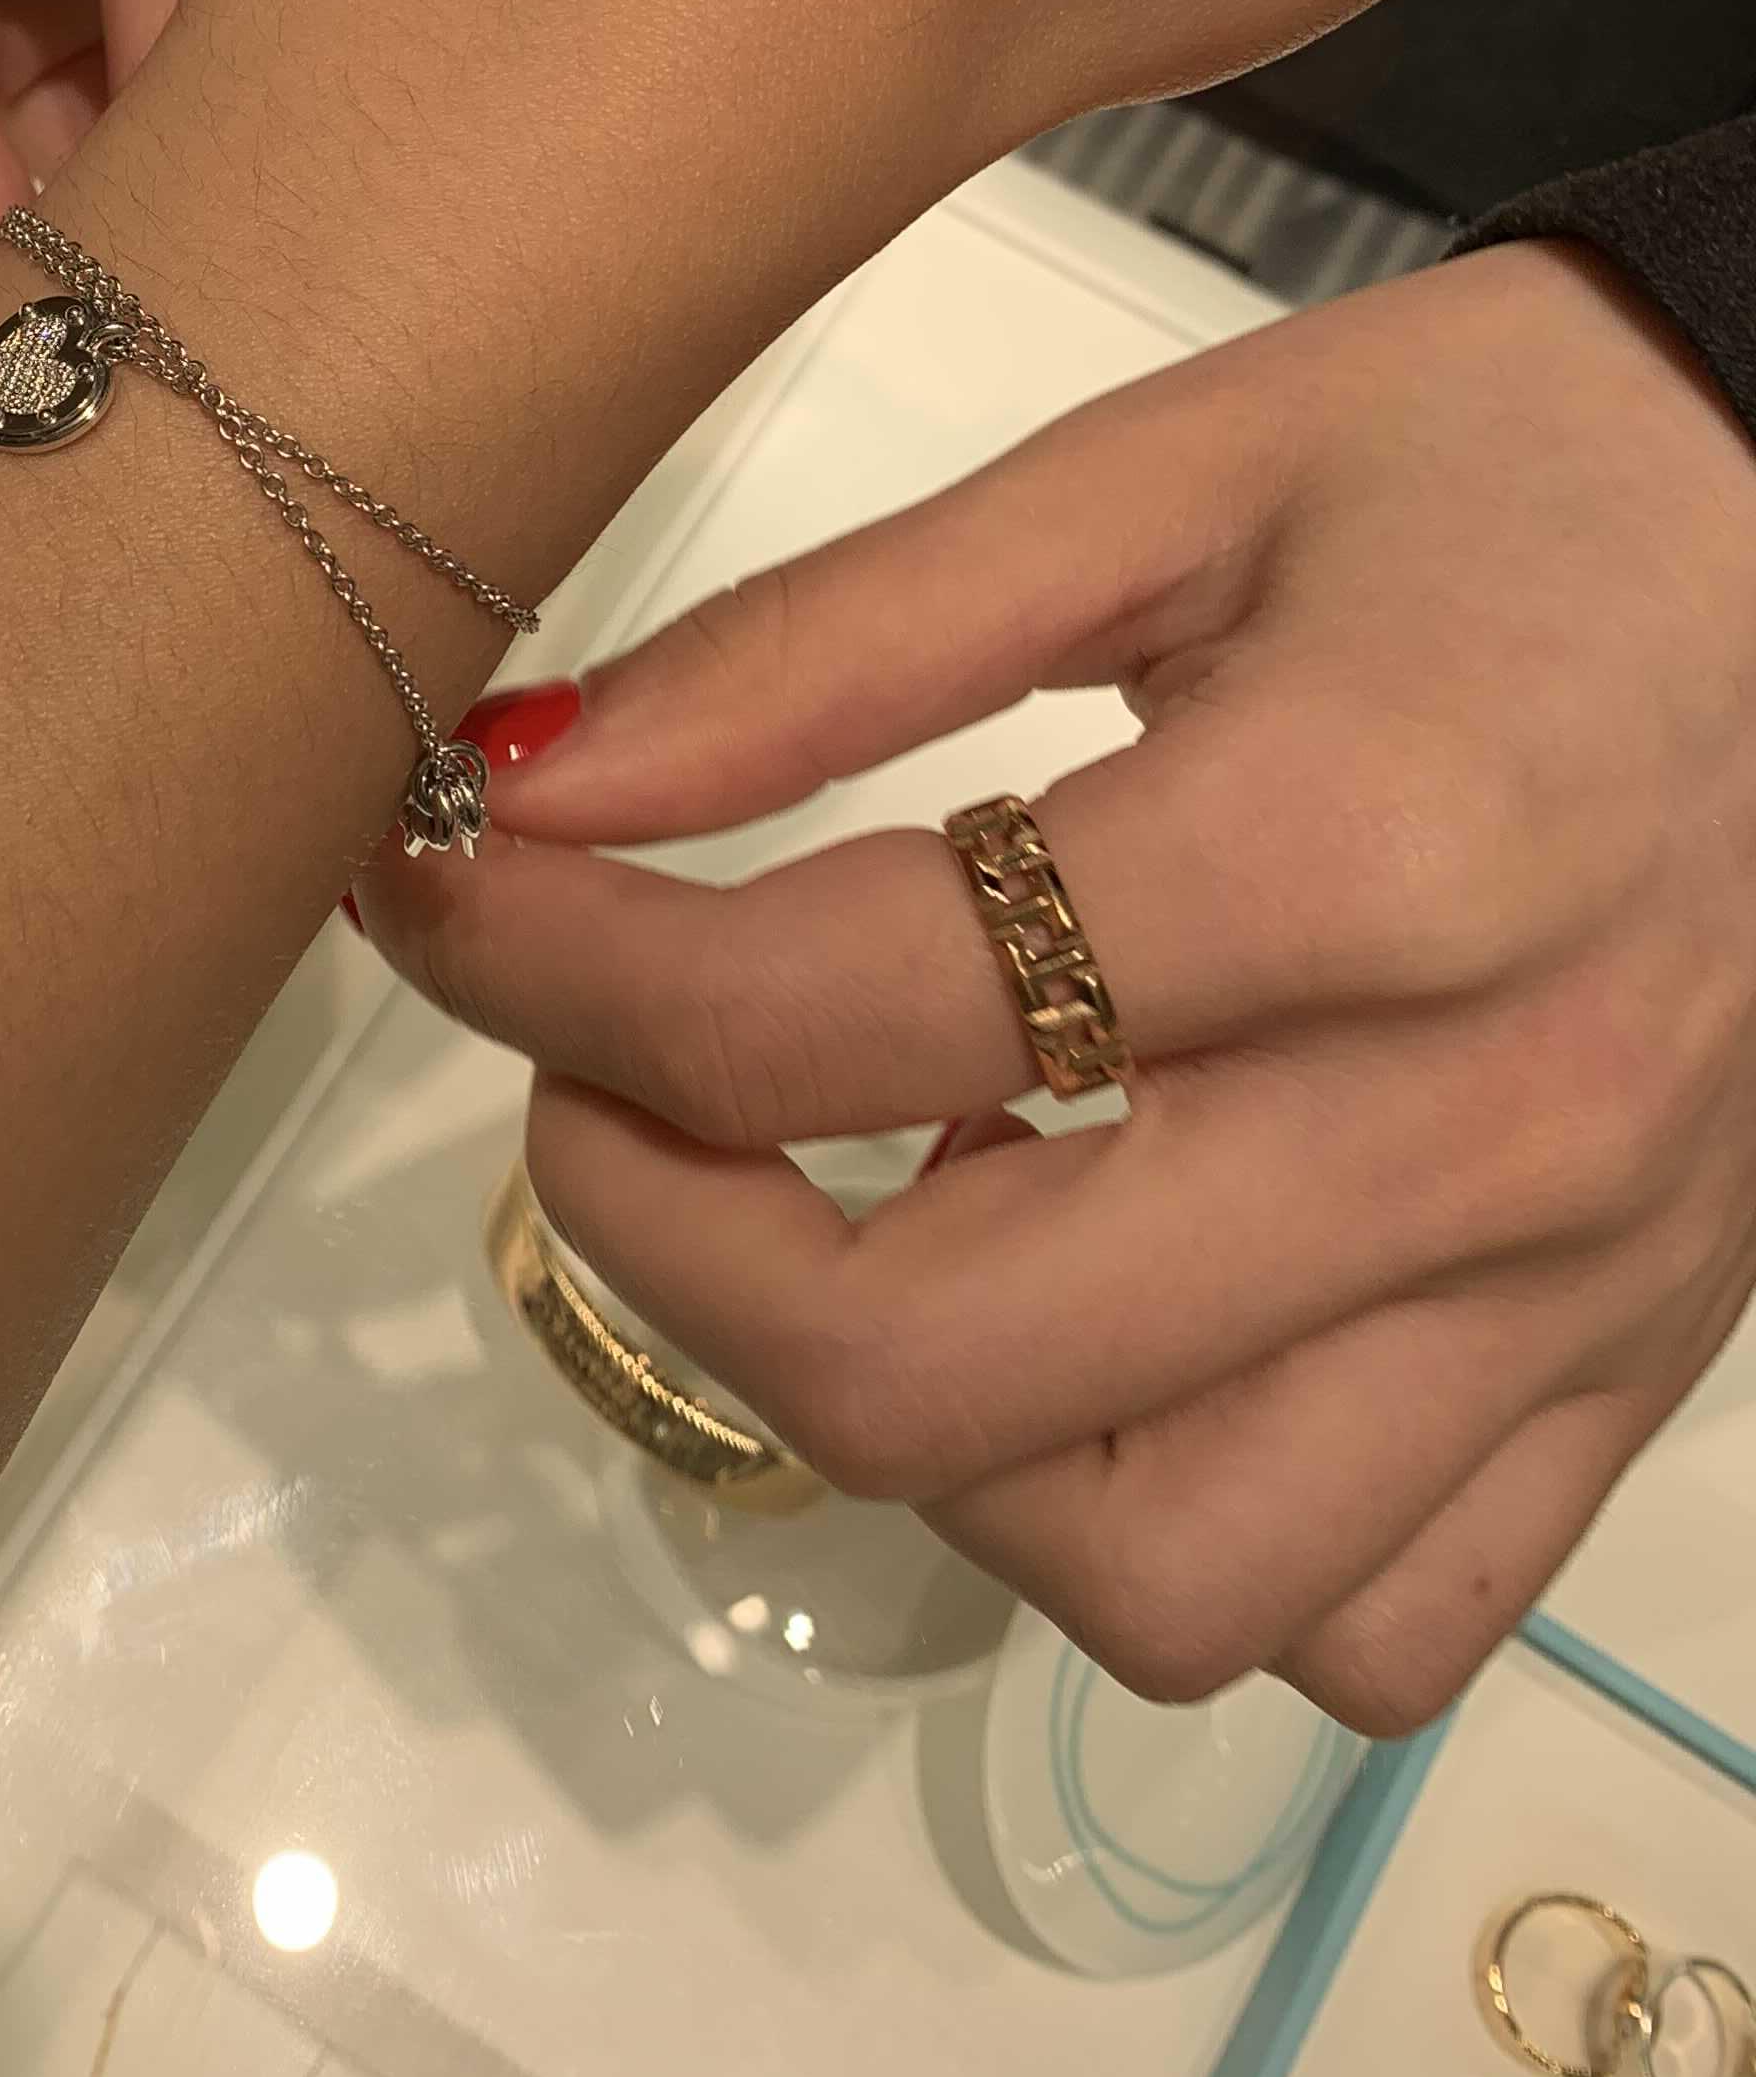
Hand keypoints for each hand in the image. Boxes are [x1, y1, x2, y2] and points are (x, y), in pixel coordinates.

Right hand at [0, 0, 358, 404]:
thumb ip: (204, 28)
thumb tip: (270, 303)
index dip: (3, 395)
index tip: (210, 504)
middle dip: (77, 317)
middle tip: (314, 441)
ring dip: (128, 215)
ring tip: (336, 322)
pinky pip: (9, 58)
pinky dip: (138, 106)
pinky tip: (294, 171)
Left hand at [355, 244, 1755, 1733]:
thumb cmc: (1522, 453)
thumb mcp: (1166, 466)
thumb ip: (830, 643)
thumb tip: (518, 785)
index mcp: (1356, 847)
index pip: (829, 1012)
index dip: (549, 966)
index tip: (442, 890)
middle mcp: (1478, 1131)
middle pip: (936, 1370)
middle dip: (657, 1243)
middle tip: (596, 1087)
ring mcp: (1577, 1300)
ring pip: (1148, 1583)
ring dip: (918, 1441)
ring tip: (864, 1219)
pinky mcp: (1634, 1383)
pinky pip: (1362, 1623)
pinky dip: (1170, 1538)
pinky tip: (1101, 1330)